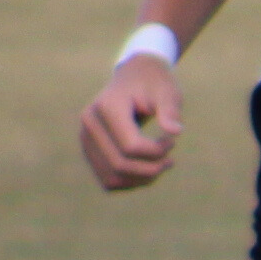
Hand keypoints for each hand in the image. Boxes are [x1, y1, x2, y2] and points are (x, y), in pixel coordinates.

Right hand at [76, 53, 180, 192]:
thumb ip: (170, 109)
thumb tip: (175, 131)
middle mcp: (89, 124)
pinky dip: (131, 182)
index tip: (172, 141)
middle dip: (151, 168)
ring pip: (111, 177)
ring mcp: (85, 138)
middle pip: (120, 164)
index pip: (131, 146)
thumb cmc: (154, 84)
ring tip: (161, 165)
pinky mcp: (89, 150)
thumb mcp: (167, 91)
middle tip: (170, 158)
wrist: (134, 78)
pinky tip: (148, 169)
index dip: (157, 151)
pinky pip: (108, 179)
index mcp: (107, 107)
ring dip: (141, 179)